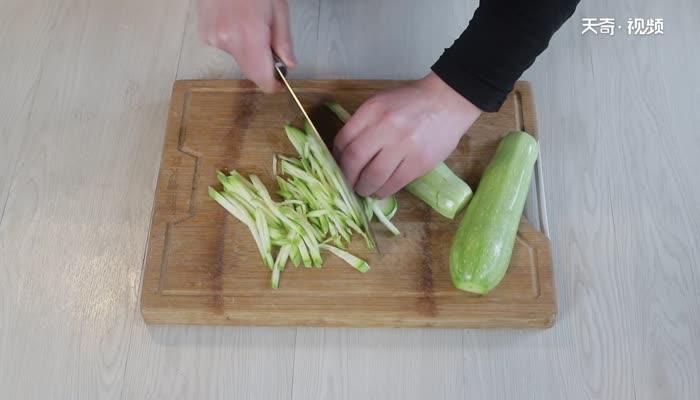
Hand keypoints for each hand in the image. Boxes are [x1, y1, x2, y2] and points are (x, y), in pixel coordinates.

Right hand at [198, 0, 295, 91]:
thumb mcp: (278, 8)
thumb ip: (283, 40)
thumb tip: (289, 64)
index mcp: (250, 34)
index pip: (261, 76)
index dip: (272, 85)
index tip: (279, 84)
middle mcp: (229, 41)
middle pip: (249, 71)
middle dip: (262, 66)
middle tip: (271, 48)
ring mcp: (214, 38)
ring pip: (238, 58)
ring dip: (247, 51)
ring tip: (250, 24)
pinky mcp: (205, 34)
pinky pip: (225, 47)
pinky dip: (233, 40)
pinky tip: (235, 21)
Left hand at [334, 72, 481, 197]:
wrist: (449, 101)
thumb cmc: (412, 102)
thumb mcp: (382, 103)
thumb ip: (364, 124)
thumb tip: (345, 154)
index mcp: (373, 110)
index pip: (344, 140)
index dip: (337, 158)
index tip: (338, 166)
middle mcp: (386, 126)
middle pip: (354, 160)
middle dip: (347, 177)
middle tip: (349, 183)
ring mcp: (404, 145)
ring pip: (373, 176)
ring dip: (364, 188)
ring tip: (365, 189)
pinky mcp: (420, 162)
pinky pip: (394, 183)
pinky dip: (383, 190)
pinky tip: (381, 190)